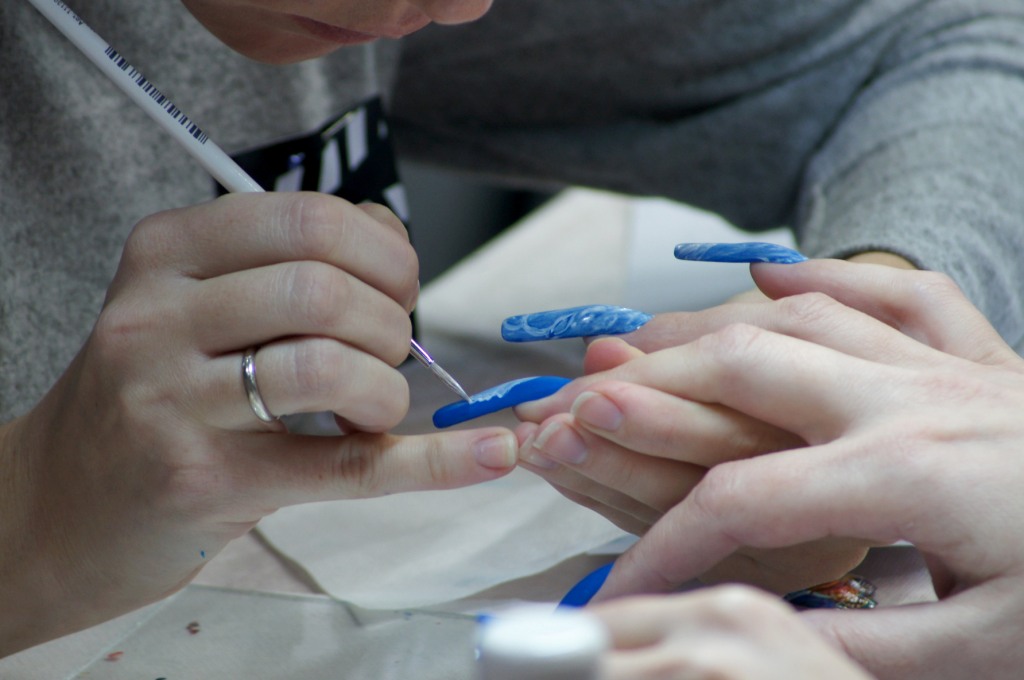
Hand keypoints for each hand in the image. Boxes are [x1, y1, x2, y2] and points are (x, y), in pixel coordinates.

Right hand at [0, 193, 515, 655]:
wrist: (61, 499)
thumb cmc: (156, 390)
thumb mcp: (195, 302)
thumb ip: (288, 262)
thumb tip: (394, 243)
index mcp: (167, 252)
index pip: (310, 218)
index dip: (384, 250)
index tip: (397, 286)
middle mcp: (159, 316)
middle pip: (324, 288)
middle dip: (390, 319)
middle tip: (387, 350)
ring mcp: (173, 401)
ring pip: (330, 366)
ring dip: (387, 388)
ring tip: (370, 405)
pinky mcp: (204, 480)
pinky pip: (344, 464)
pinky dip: (430, 462)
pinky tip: (484, 456)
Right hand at [592, 261, 1023, 678]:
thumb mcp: (987, 655)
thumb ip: (860, 652)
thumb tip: (759, 646)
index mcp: (901, 476)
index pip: (739, 503)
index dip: (666, 547)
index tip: (628, 589)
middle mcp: (904, 402)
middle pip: (743, 369)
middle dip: (651, 391)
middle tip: (586, 411)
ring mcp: (940, 369)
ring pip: (799, 317)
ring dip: (710, 326)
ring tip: (642, 340)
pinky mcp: (974, 360)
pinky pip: (892, 293)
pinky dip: (824, 276)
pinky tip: (777, 270)